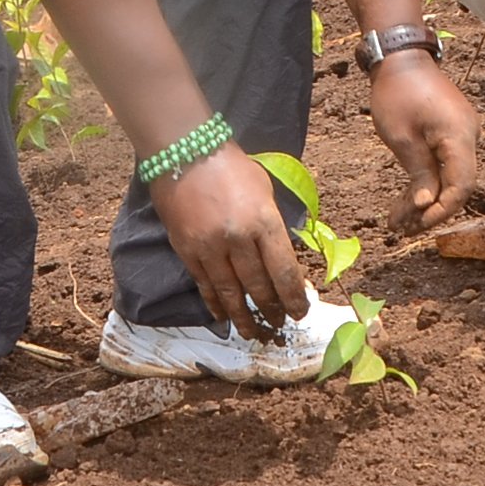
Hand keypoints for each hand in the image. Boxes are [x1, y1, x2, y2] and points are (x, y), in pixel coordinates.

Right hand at [147, 142, 305, 337]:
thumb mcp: (264, 192)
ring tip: (253, 333)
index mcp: (264, 221)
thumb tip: (282, 263)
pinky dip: (215, 304)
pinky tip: (223, 316)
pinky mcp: (187, 250)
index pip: (283, 271)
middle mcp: (238, 239)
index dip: (293, 297)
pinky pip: (205, 285)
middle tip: (280, 324)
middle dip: (272, 309)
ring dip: (244, 316)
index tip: (300, 312)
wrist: (184, 152)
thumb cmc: (232, 167)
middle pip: (258, 286)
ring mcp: (210, 247)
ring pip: (230, 292)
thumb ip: (273, 228)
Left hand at [366, 51, 477, 224]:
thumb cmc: (397, 92)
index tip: (418, 224)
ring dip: (424, 201)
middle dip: (430, 210)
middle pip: (457, 186)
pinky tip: (405, 202)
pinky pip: (444, 165)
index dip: (442, 210)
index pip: (461, 186)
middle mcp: (468, 137)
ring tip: (397, 222)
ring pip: (449, 179)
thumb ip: (419, 173)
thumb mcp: (401, 137)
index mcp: (460, 137)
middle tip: (402, 230)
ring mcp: (461, 136)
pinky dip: (425, 183)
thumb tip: (427, 205)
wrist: (401, 57)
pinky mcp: (451, 134)